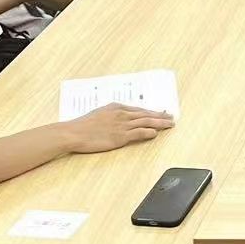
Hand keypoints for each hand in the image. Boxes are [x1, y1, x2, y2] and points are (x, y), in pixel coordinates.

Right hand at [60, 103, 174, 153]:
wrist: (74, 133)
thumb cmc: (82, 125)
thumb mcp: (99, 114)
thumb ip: (112, 115)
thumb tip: (120, 118)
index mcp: (116, 107)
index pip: (139, 109)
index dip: (151, 111)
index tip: (160, 112)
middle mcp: (122, 114)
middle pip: (146, 114)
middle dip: (160, 116)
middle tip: (171, 117)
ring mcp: (122, 125)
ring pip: (146, 122)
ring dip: (160, 123)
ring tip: (169, 124)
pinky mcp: (121, 136)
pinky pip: (139, 133)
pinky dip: (149, 132)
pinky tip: (156, 133)